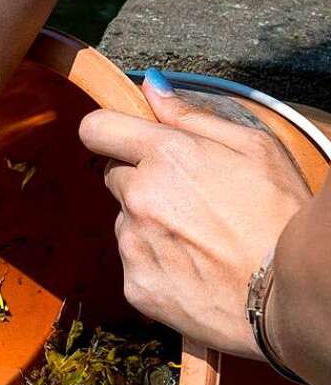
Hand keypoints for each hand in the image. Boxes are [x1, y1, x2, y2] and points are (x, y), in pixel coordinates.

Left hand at [78, 68, 310, 357]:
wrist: (287, 297)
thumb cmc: (281, 216)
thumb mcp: (256, 148)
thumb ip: (193, 116)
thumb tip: (150, 87)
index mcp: (166, 155)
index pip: (97, 128)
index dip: (108, 131)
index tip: (122, 139)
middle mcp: (140, 197)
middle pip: (114, 176)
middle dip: (141, 179)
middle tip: (188, 196)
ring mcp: (133, 244)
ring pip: (125, 220)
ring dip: (149, 223)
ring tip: (199, 237)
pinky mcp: (134, 283)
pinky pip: (132, 261)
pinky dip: (154, 261)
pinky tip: (193, 266)